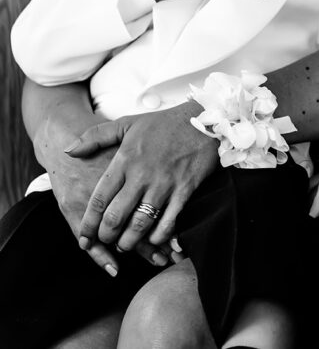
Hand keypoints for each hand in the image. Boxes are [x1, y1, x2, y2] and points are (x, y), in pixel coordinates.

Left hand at [67, 100, 217, 256]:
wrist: (204, 120)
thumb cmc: (164, 123)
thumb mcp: (126, 123)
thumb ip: (94, 136)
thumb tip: (68, 151)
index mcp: (125, 160)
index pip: (98, 200)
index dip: (88, 224)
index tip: (84, 237)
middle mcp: (142, 175)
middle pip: (116, 217)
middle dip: (107, 236)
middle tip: (107, 241)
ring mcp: (165, 184)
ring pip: (140, 224)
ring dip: (130, 241)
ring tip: (126, 245)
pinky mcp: (185, 190)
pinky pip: (169, 221)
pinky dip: (159, 236)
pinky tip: (154, 240)